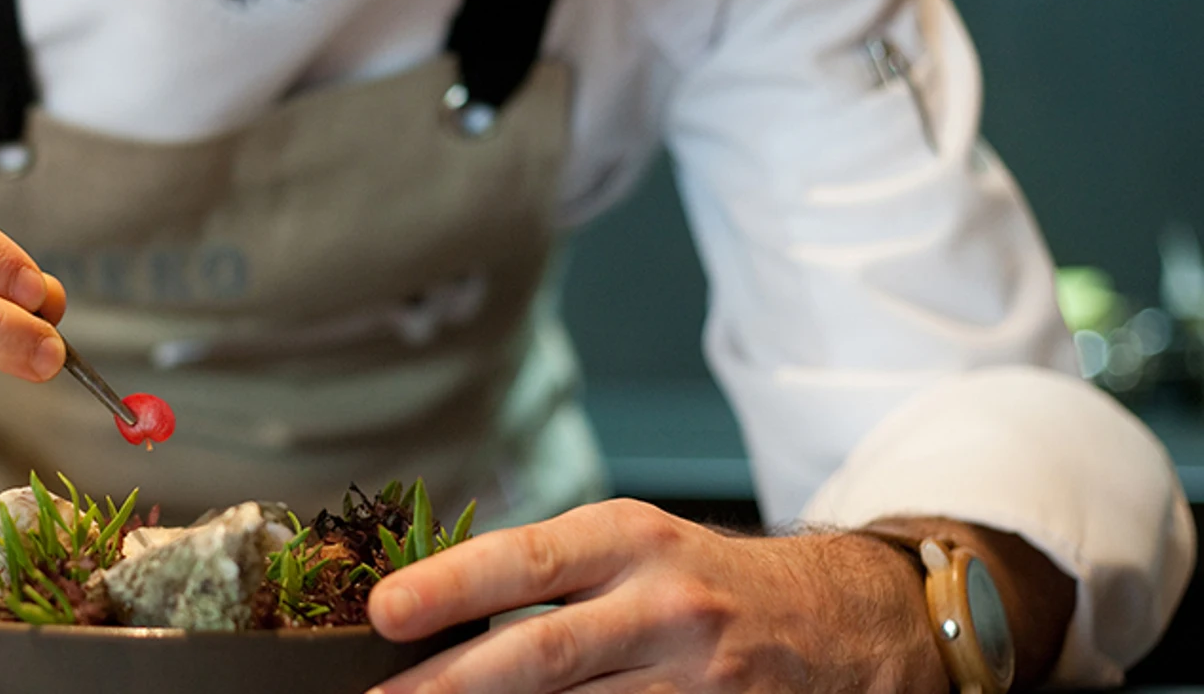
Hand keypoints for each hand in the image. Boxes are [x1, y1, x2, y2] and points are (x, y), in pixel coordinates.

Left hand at [366, 499, 946, 693]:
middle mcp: (661, 604)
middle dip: (451, 681)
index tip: (384, 610)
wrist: (833, 620)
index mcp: (628, 538)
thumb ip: (545, 571)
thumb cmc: (699, 579)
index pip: (525, 560)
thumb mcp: (629, 546)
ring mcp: (691, 677)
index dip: (450, 586)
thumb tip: (430, 608)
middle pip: (541, 652)